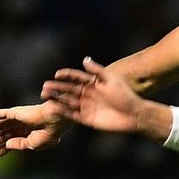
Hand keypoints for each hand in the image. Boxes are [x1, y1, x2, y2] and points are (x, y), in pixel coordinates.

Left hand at [0, 103, 75, 156]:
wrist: (53, 121)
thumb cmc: (48, 134)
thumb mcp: (32, 145)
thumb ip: (19, 145)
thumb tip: (6, 143)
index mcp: (30, 134)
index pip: (13, 141)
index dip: (4, 148)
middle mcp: (23, 126)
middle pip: (5, 133)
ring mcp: (18, 118)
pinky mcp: (14, 112)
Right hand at [38, 57, 156, 136]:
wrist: (133, 115)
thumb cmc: (125, 95)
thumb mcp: (111, 80)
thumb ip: (97, 71)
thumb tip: (84, 59)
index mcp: (93, 83)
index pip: (76, 77)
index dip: (67, 75)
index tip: (57, 74)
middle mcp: (87, 94)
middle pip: (69, 89)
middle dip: (57, 87)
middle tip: (45, 86)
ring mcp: (85, 106)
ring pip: (67, 101)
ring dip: (56, 98)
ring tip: (44, 96)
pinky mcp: (85, 119)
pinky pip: (70, 114)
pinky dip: (61, 112)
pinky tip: (53, 108)